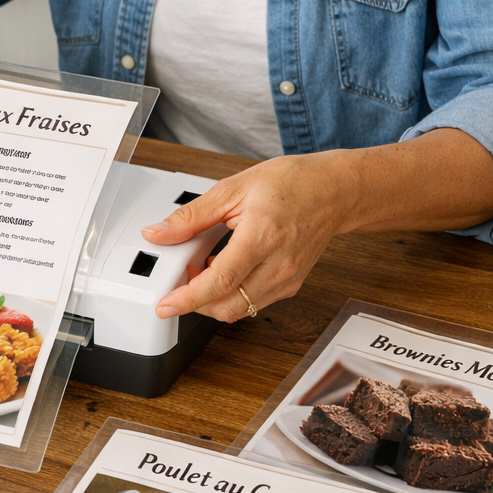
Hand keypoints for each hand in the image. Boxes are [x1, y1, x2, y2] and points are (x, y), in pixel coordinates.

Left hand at [142, 153, 353, 323]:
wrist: (333, 191)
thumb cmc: (291, 183)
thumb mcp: (233, 189)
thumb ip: (192, 216)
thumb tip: (158, 233)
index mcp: (262, 237)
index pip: (219, 281)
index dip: (187, 298)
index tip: (165, 305)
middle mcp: (278, 265)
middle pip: (228, 306)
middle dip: (195, 303)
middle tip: (179, 280)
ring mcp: (287, 279)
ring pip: (240, 309)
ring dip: (213, 299)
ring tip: (202, 268)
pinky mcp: (291, 285)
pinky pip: (254, 301)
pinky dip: (232, 294)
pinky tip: (224, 269)